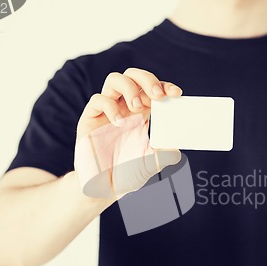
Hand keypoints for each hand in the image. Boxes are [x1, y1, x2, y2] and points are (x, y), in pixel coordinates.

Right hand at [74, 68, 182, 198]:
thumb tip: (177, 146)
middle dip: (147, 79)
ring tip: (137, 108)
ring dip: (130, 89)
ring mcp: (106, 112)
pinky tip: (119, 122)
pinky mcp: (89, 119)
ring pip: (115, 79)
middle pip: (133, 75)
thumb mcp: (152, 164)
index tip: (176, 94)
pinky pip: (98, 100)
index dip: (164, 86)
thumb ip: (165, 154)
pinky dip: (110, 106)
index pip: (152, 89)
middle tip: (157, 95)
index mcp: (141, 114)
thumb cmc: (127, 174)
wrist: (104, 189)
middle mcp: (123, 108)